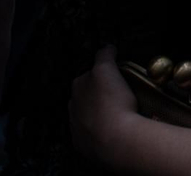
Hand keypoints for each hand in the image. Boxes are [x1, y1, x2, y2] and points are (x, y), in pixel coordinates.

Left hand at [69, 45, 141, 165]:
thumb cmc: (113, 103)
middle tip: (118, 96)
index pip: (89, 74)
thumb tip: (107, 47)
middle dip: (99, 95)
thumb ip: (105, 54)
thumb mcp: (108, 69)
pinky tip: (112, 130)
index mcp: (77, 85)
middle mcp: (72, 105)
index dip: (103, 74)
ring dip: (99, 113)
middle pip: (87, 95)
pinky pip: (91, 134)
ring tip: (117, 115)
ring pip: (87, 115)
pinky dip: (99, 131)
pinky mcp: (83, 144)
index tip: (115, 77)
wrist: (117, 140)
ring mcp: (76, 127)